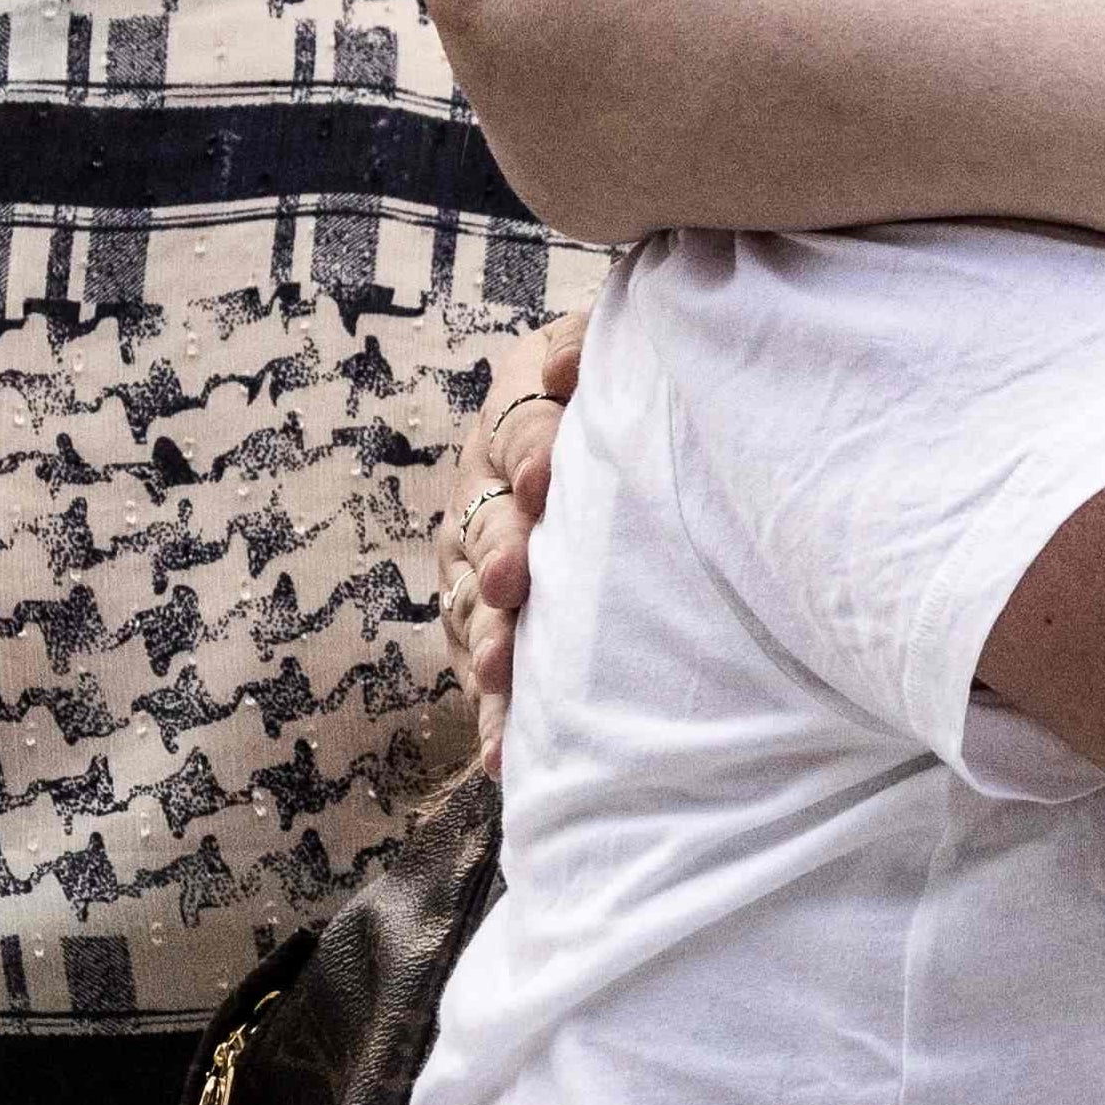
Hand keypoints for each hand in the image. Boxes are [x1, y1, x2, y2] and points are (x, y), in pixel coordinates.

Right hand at [446, 309, 581, 766]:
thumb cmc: (629, 396)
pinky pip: (485, 669)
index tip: (546, 478)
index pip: (519, 428)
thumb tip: (565, 369)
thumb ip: (591, 351)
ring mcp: (480, 562)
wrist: (623, 451)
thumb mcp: (615, 355)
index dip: (532, 450)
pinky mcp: (490, 625)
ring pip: (476, 602)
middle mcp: (487, 488)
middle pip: (486, 521)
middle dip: (499, 552)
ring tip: (502, 672)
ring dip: (489, 637)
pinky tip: (505, 753)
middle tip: (513, 581)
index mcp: (519, 412)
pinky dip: (497, 715)